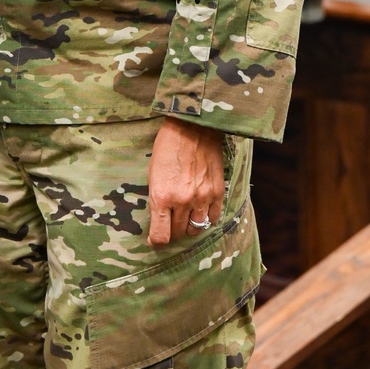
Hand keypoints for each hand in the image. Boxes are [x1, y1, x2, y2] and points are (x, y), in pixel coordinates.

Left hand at [147, 118, 223, 247]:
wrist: (192, 127)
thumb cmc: (167, 147)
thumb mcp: (152, 173)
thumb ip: (157, 198)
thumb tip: (159, 218)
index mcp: (162, 196)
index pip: (161, 235)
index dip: (156, 241)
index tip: (155, 240)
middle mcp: (182, 201)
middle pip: (178, 233)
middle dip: (172, 232)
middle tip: (170, 225)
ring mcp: (201, 198)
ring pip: (196, 229)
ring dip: (189, 226)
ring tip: (185, 217)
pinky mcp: (217, 192)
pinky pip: (213, 218)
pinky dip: (206, 218)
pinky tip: (200, 210)